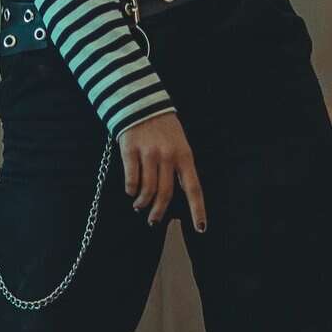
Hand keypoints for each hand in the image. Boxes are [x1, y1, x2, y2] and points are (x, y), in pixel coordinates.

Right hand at [118, 112, 207, 230]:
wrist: (141, 102)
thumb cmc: (163, 128)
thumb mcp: (179, 144)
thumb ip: (178, 167)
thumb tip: (170, 195)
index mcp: (185, 155)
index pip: (194, 188)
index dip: (198, 210)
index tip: (201, 228)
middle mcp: (168, 156)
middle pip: (166, 194)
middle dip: (159, 212)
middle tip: (154, 221)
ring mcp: (149, 153)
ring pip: (147, 190)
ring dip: (142, 203)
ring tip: (139, 206)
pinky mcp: (130, 150)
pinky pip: (131, 179)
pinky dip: (130, 190)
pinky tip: (131, 191)